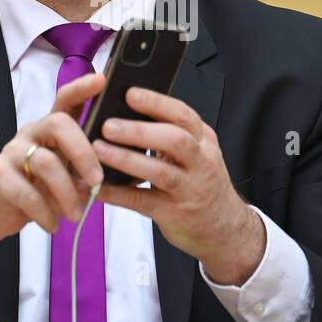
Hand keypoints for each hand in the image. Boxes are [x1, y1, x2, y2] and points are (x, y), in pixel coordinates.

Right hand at [0, 72, 105, 256]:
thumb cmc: (36, 190)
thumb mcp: (65, 177)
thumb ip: (86, 170)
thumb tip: (120, 175)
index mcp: (50, 130)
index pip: (66, 99)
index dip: (83, 88)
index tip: (102, 79)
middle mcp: (31, 133)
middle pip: (59, 124)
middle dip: (84, 153)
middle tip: (96, 181)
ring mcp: (13, 152)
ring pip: (47, 163)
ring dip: (67, 193)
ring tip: (76, 215)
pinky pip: (28, 193)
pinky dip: (46, 213)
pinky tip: (53, 225)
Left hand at [93, 87, 264, 285]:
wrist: (223, 227)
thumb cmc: (201, 182)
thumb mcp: (197, 153)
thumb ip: (170, 133)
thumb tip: (126, 111)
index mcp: (204, 140)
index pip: (183, 115)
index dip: (156, 103)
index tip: (129, 93)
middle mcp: (201, 162)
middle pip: (175, 140)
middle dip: (139, 131)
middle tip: (108, 125)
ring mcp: (190, 189)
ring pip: (160, 171)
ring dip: (126, 159)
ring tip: (99, 150)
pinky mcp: (175, 214)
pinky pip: (144, 202)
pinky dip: (119, 194)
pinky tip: (99, 187)